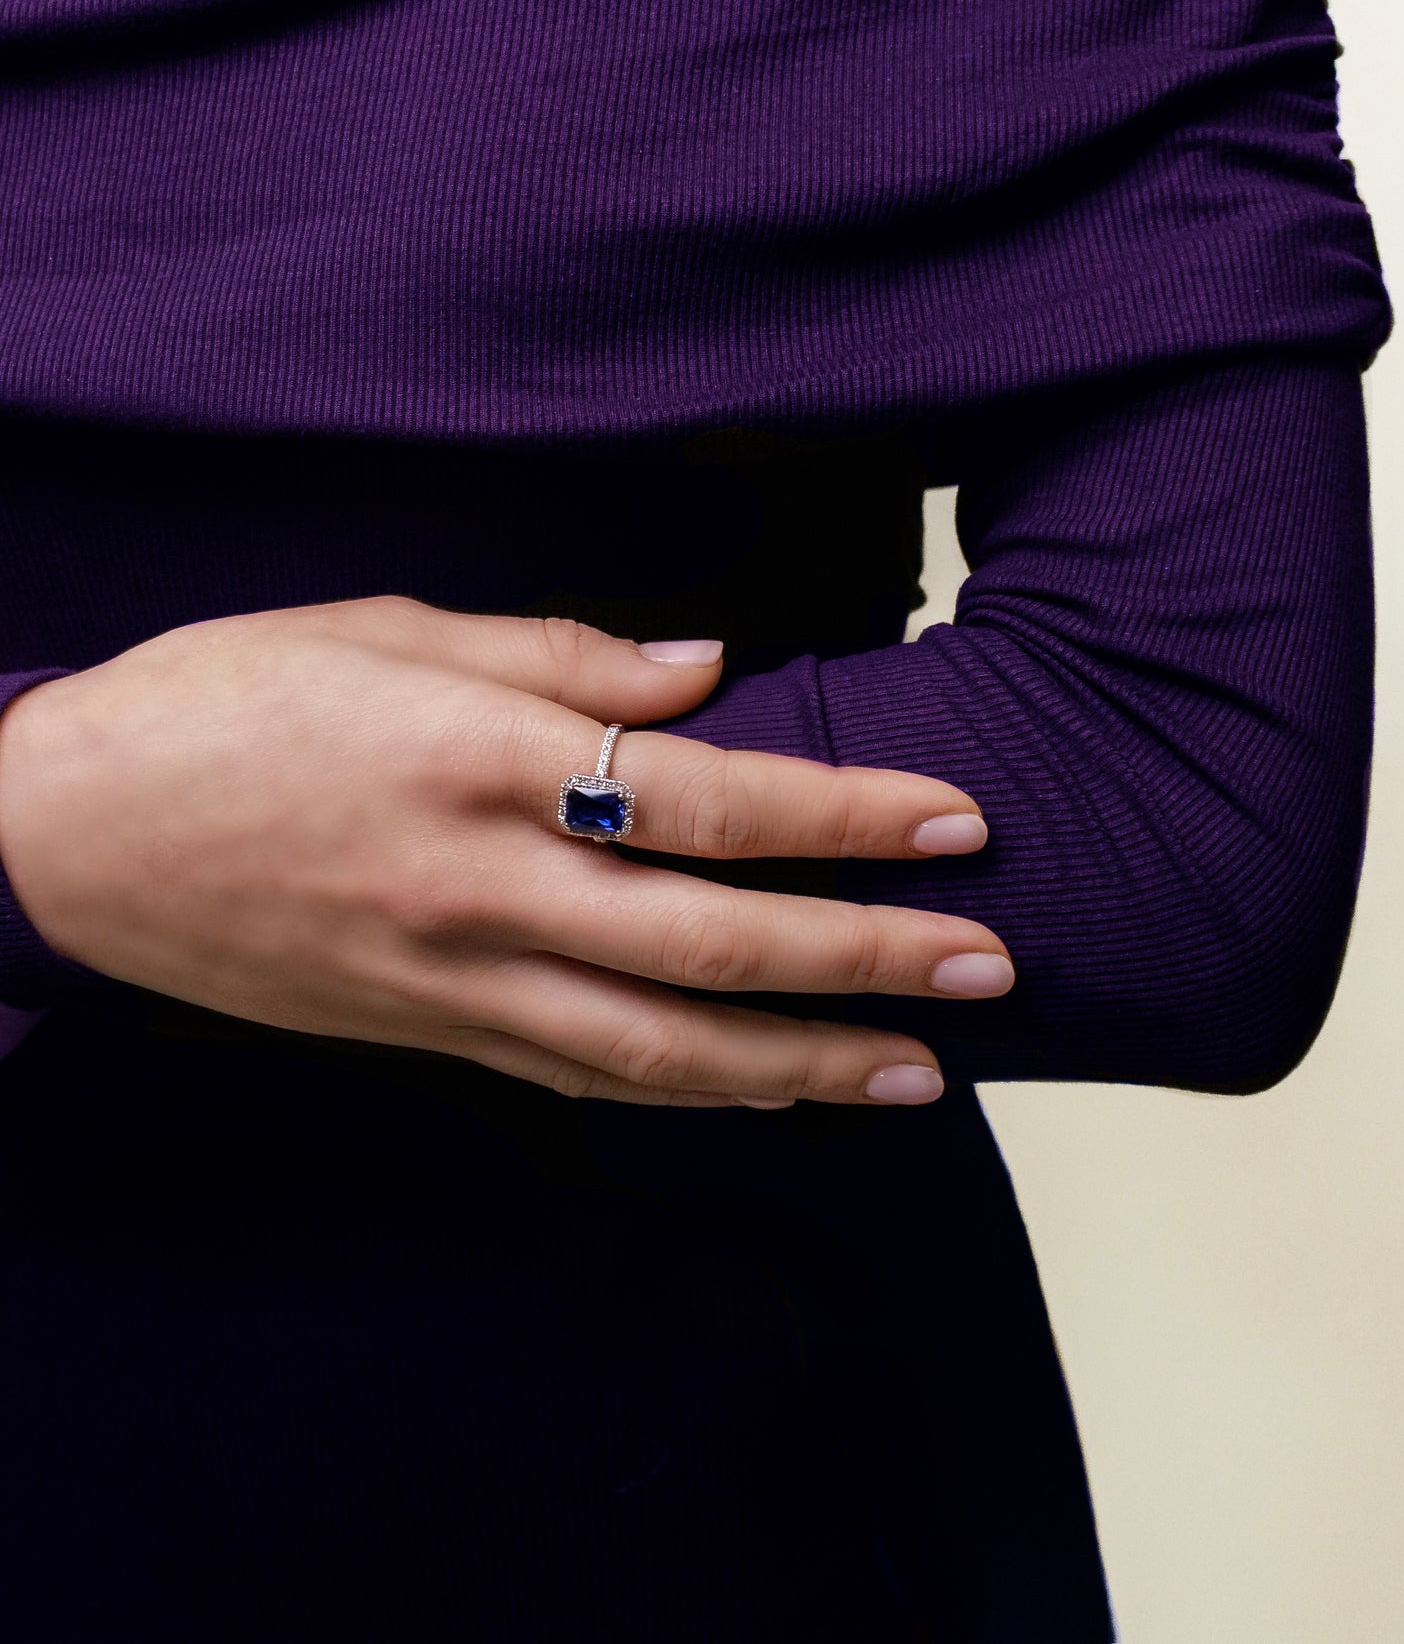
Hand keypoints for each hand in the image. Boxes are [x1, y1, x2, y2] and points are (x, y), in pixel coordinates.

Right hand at [0, 597, 1012, 1109]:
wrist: (63, 837)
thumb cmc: (220, 705)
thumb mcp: (378, 630)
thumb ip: (556, 653)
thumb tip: (706, 670)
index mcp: (477, 759)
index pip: (703, 798)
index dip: (841, 814)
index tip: (954, 821)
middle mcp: (480, 887)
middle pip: (708, 941)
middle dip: (864, 958)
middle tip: (991, 966)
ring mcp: (453, 982)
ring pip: (658, 1049)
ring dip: (802, 1064)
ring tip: (922, 1071)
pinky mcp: (427, 1037)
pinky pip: (583, 1079)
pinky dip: (692, 1092)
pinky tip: (772, 1093)